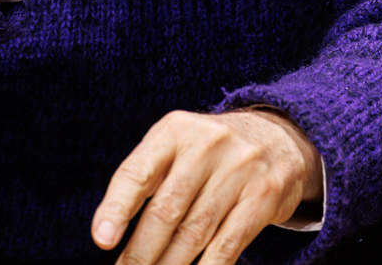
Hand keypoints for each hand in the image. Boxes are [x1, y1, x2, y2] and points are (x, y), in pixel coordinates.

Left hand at [93, 110, 318, 264]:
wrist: (280, 137)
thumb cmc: (212, 151)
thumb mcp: (179, 145)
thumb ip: (149, 178)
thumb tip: (112, 231)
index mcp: (175, 130)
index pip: (137, 173)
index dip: (116, 209)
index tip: (102, 240)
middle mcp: (207, 145)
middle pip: (165, 211)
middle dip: (140, 253)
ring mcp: (239, 171)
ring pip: (193, 233)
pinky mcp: (263, 197)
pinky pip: (226, 246)